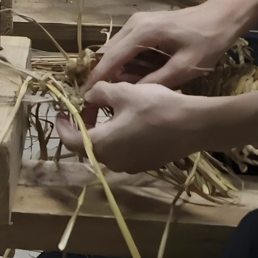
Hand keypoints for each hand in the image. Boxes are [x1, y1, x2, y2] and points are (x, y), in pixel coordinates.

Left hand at [58, 80, 219, 173]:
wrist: (195, 125)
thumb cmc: (155, 107)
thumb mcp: (122, 91)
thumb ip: (98, 93)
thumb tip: (89, 97)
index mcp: (101, 145)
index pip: (70, 140)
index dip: (62, 125)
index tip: (62, 112)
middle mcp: (112, 161)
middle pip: (88, 145)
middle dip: (84, 125)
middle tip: (88, 106)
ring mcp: (131, 166)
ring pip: (107, 148)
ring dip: (103, 130)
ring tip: (110, 110)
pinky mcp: (146, 164)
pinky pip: (124, 151)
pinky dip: (119, 137)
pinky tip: (130, 120)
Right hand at [88, 0, 246, 89]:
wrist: (222, 16)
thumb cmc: (208, 41)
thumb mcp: (186, 67)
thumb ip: (157, 81)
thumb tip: (132, 94)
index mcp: (143, 32)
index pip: (111, 58)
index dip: (97, 78)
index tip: (84, 96)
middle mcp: (134, 23)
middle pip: (108, 52)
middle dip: (104, 75)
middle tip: (108, 98)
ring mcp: (137, 21)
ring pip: (115, 49)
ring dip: (116, 69)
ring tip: (123, 90)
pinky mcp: (142, 24)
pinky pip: (125, 45)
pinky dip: (125, 62)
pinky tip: (135, 76)